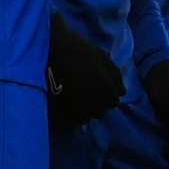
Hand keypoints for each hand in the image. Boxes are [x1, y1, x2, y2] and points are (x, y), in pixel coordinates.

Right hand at [46, 12, 125, 129]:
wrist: (47, 46)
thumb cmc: (77, 48)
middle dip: (98, 104)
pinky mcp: (55, 105)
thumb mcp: (101, 56)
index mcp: (100, 82)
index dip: (110, 97)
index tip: (103, 92)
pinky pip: (69, 122)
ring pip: (85, 119)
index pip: (113, 101)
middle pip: (100, 112)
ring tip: (80, 102)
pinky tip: (71, 108)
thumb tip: (122, 93)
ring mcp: (70, 102)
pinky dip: (72, 119)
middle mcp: (87, 94)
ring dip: (85, 112)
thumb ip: (115, 75)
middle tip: (91, 95)